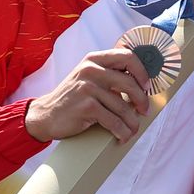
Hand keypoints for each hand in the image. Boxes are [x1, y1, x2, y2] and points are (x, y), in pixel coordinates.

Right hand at [25, 48, 152, 143]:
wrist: (46, 115)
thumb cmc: (74, 98)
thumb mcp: (88, 78)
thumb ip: (109, 74)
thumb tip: (143, 83)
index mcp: (94, 59)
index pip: (128, 56)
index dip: (142, 72)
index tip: (147, 86)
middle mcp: (91, 70)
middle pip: (130, 83)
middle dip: (142, 100)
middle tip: (144, 111)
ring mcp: (88, 87)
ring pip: (123, 107)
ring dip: (132, 123)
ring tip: (132, 130)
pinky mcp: (87, 106)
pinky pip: (114, 121)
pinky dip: (122, 132)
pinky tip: (122, 137)